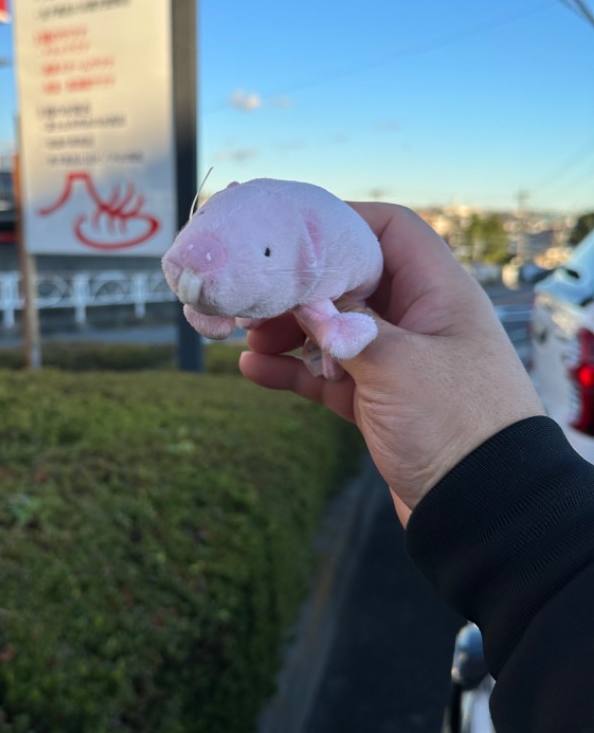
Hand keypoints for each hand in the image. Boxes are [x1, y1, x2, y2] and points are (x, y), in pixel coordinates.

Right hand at [239, 202, 544, 524]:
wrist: (483, 509)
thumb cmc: (457, 425)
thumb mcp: (398, 364)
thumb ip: (347, 324)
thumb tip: (302, 297)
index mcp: (438, 293)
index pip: (390, 230)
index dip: (342, 222)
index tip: (289, 233)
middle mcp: (417, 319)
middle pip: (350, 280)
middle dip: (301, 286)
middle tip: (254, 297)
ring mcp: (396, 361)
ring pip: (332, 328)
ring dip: (289, 330)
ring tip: (249, 339)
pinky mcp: (378, 401)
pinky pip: (327, 374)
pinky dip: (294, 370)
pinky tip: (255, 371)